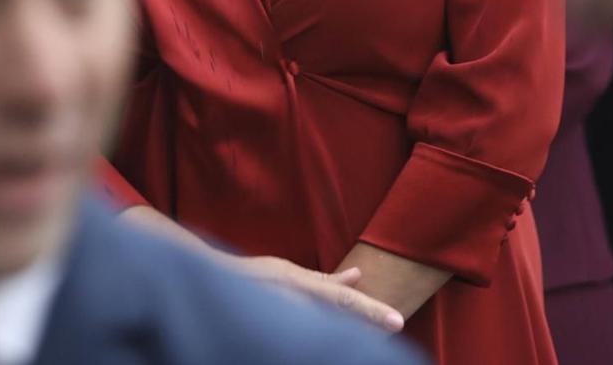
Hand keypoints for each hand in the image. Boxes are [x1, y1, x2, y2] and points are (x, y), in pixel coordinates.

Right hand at [237, 255, 405, 331]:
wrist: (214, 290)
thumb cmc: (252, 279)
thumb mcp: (287, 271)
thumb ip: (323, 279)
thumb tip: (357, 275)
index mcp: (300, 288)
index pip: (345, 301)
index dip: (372, 311)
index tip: (398, 322)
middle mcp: (295, 308)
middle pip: (340, 326)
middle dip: (363, 329)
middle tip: (387, 327)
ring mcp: (287, 326)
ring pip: (326, 336)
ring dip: (343, 337)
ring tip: (364, 339)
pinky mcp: (280, 340)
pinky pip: (309, 341)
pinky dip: (323, 340)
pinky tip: (332, 340)